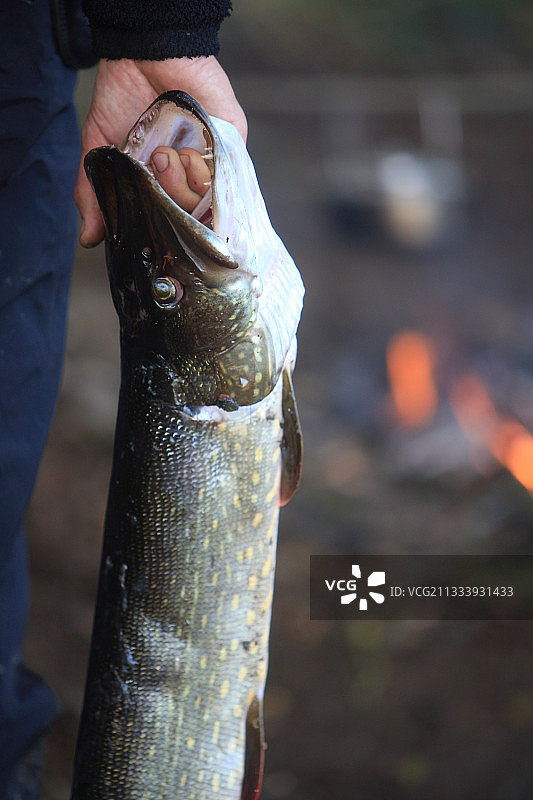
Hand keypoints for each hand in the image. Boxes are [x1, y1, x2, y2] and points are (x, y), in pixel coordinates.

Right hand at [75, 56, 246, 246]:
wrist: (147, 52)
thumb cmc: (124, 94)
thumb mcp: (100, 150)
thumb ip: (95, 194)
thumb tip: (89, 238)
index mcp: (162, 181)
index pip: (168, 220)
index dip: (159, 226)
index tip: (146, 222)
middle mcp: (189, 176)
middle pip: (189, 218)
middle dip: (168, 198)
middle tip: (153, 166)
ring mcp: (211, 164)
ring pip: (207, 204)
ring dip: (181, 183)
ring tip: (166, 153)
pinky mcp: (231, 147)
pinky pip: (227, 181)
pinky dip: (203, 173)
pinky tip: (187, 152)